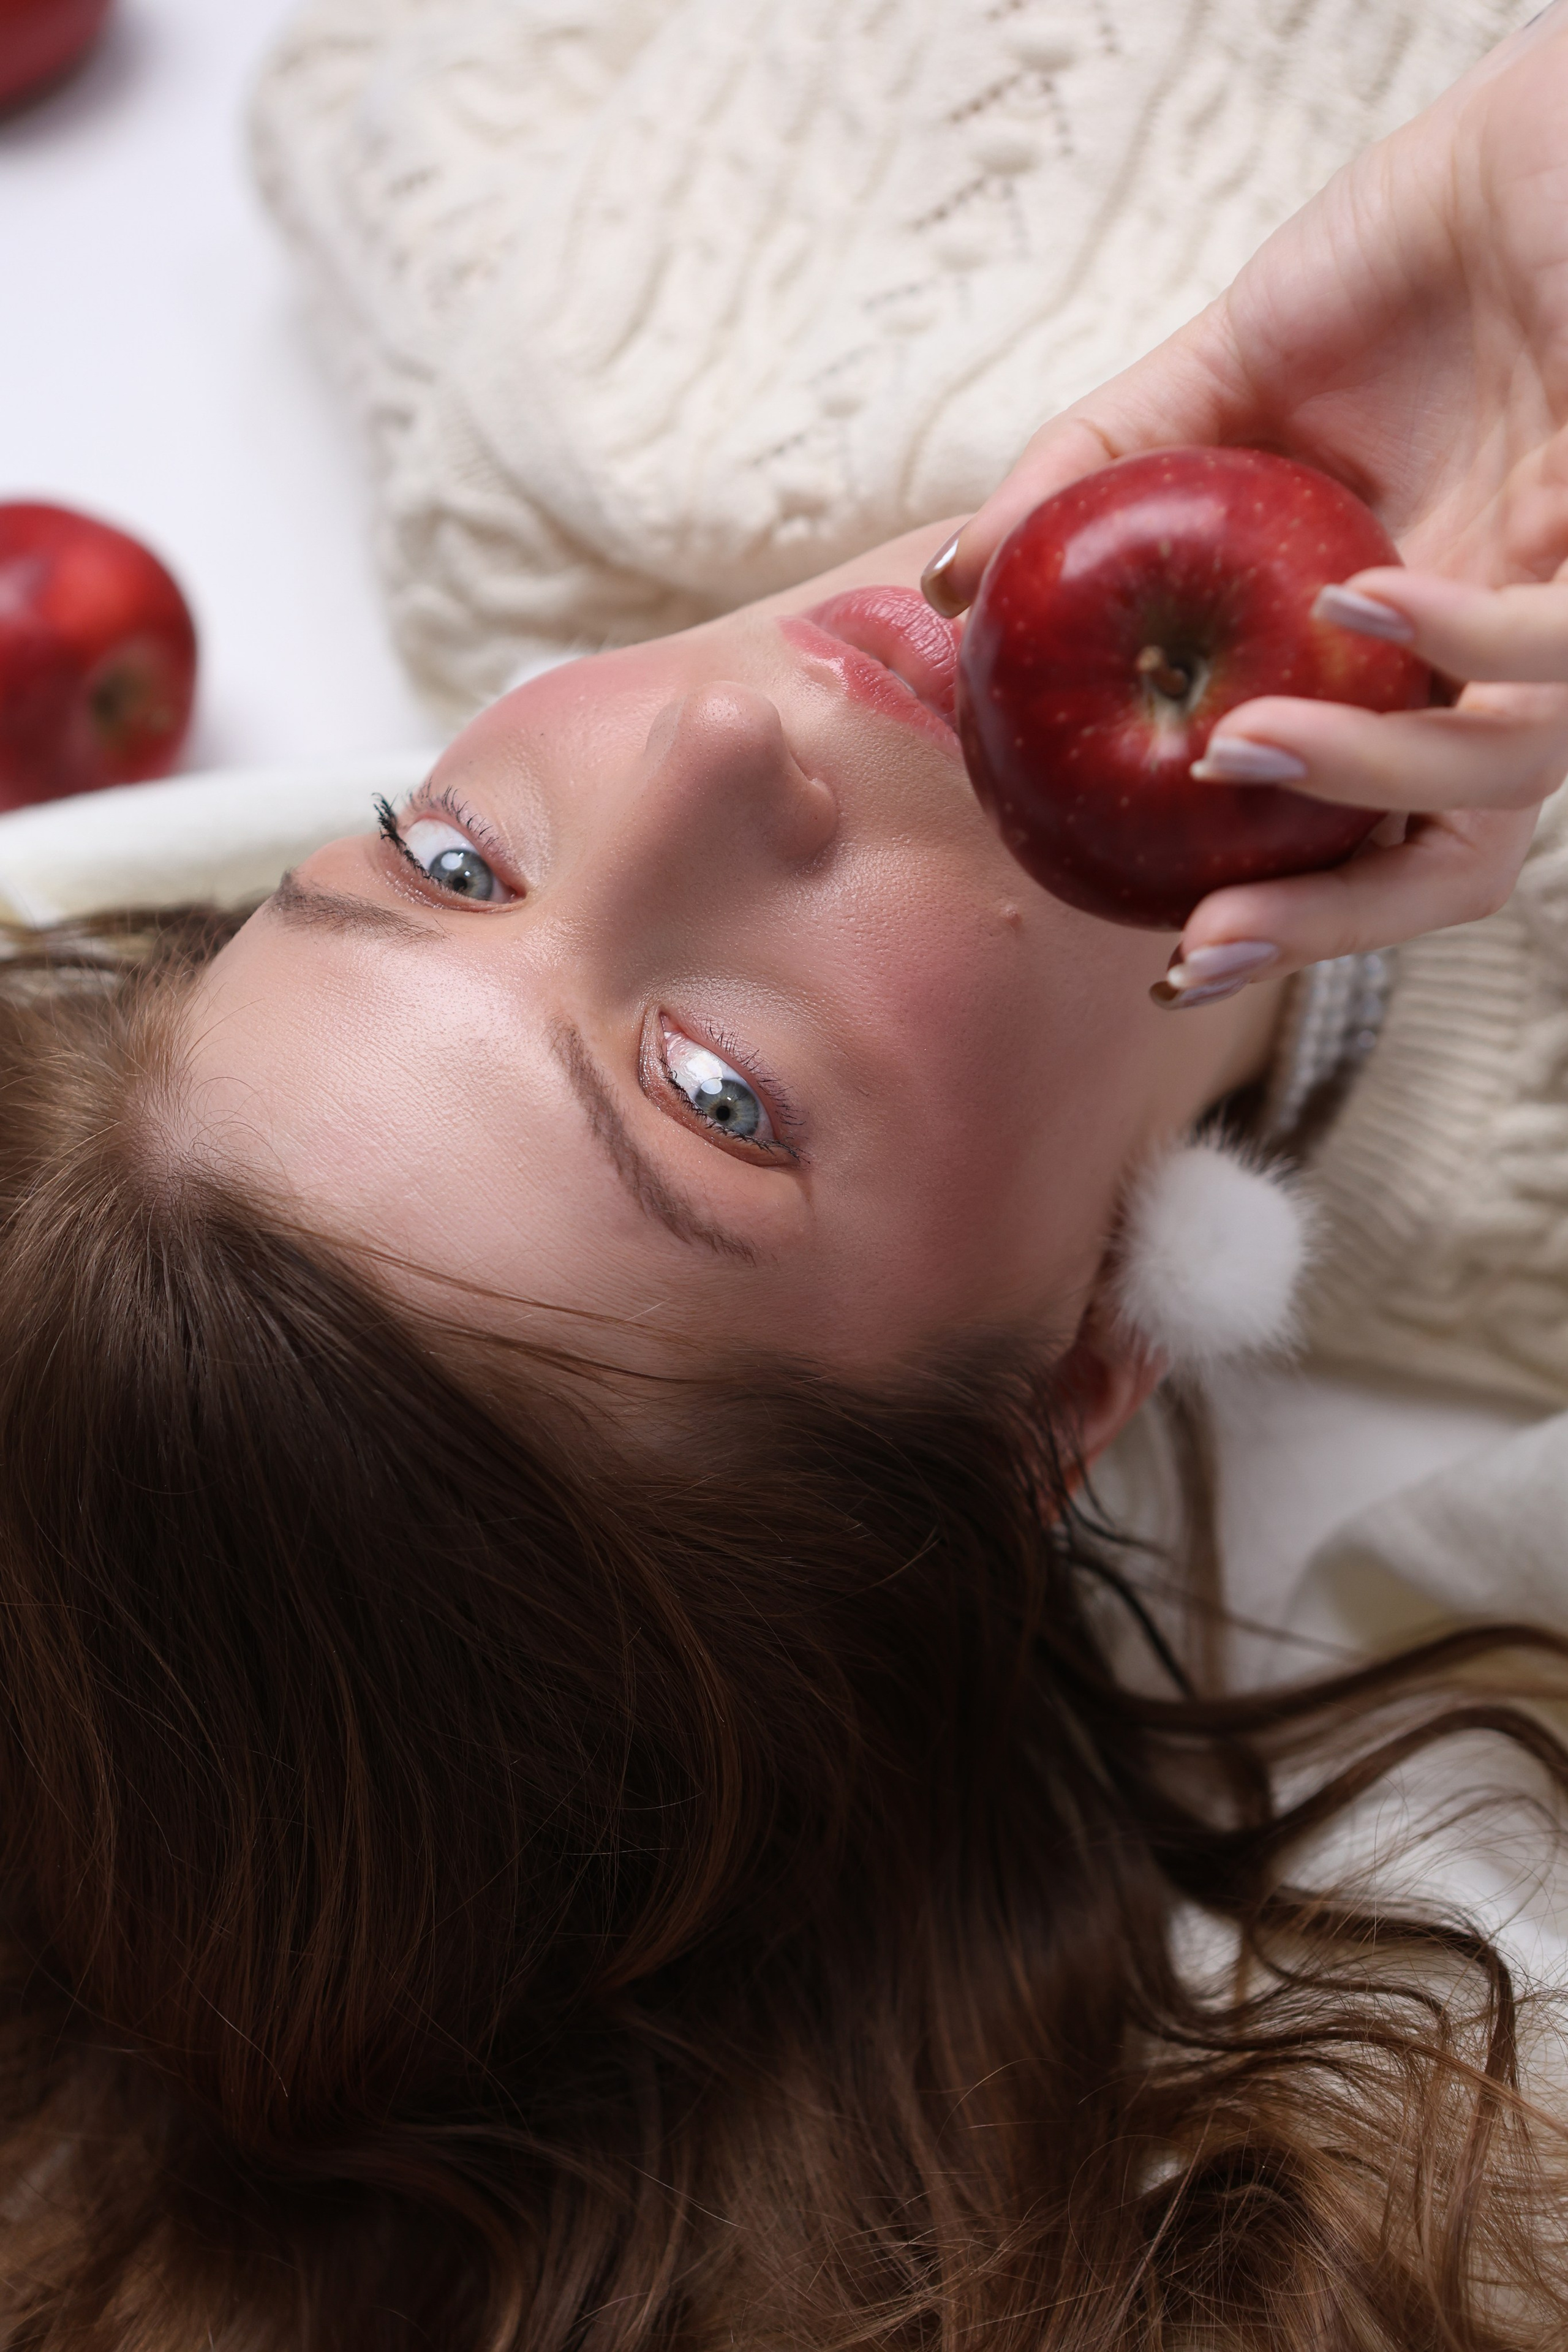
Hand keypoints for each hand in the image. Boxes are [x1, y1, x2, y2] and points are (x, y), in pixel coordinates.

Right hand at [924, 2, 1567, 979]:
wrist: (1553, 122)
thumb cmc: (1409, 254)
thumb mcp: (1223, 371)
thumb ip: (1093, 476)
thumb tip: (953, 586)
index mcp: (1404, 646)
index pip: (1358, 823)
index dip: (1279, 910)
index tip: (1171, 948)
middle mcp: (1494, 650)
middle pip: (1440, 857)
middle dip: (1323, 926)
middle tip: (1200, 947)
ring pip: (1503, 774)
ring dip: (1359, 780)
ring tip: (1232, 745)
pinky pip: (1561, 644)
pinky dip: (1455, 640)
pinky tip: (1357, 600)